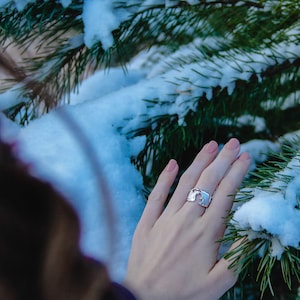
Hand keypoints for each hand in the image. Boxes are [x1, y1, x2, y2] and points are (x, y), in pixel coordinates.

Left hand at [124, 138, 250, 299]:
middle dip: (223, 161)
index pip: (225, 195)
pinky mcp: (147, 222)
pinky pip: (156, 195)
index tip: (245, 157)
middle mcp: (186, 220)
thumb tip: (252, 231)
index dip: (237, 173)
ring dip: (199, 162)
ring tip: (211, 146)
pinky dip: (165, 178)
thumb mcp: (218, 284)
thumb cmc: (184, 295)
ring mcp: (165, 219)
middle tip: (233, 143)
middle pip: (208, 183)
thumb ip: (237, 256)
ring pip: (185, 184)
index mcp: (206, 234)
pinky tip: (172, 163)